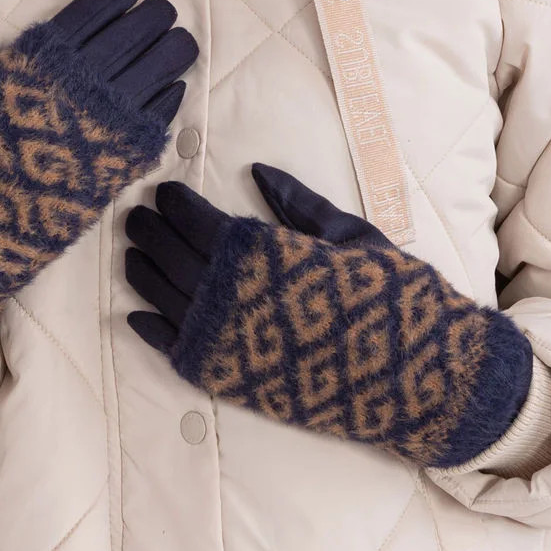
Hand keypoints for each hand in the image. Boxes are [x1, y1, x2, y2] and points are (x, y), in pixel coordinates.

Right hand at [0, 0, 198, 360]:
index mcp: (39, 55)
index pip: (101, 4)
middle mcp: (81, 78)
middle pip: (146, 24)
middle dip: (156, 15)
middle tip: (155, 19)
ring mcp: (110, 119)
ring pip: (170, 60)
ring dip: (174, 48)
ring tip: (170, 50)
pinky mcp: (128, 159)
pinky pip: (167, 111)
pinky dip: (171, 95)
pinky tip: (165, 93)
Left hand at [124, 163, 533, 468]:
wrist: (417, 378)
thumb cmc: (392, 296)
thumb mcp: (350, 236)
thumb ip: (297, 205)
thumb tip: (257, 171)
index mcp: (263, 251)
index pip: (196, 218)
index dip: (174, 203)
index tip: (164, 191)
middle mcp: (233, 294)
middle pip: (169, 254)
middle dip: (148, 231)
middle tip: (136, 216)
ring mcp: (227, 340)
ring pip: (161, 298)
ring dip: (141, 272)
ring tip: (133, 254)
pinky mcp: (228, 380)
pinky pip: (172, 351)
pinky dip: (149, 331)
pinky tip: (134, 315)